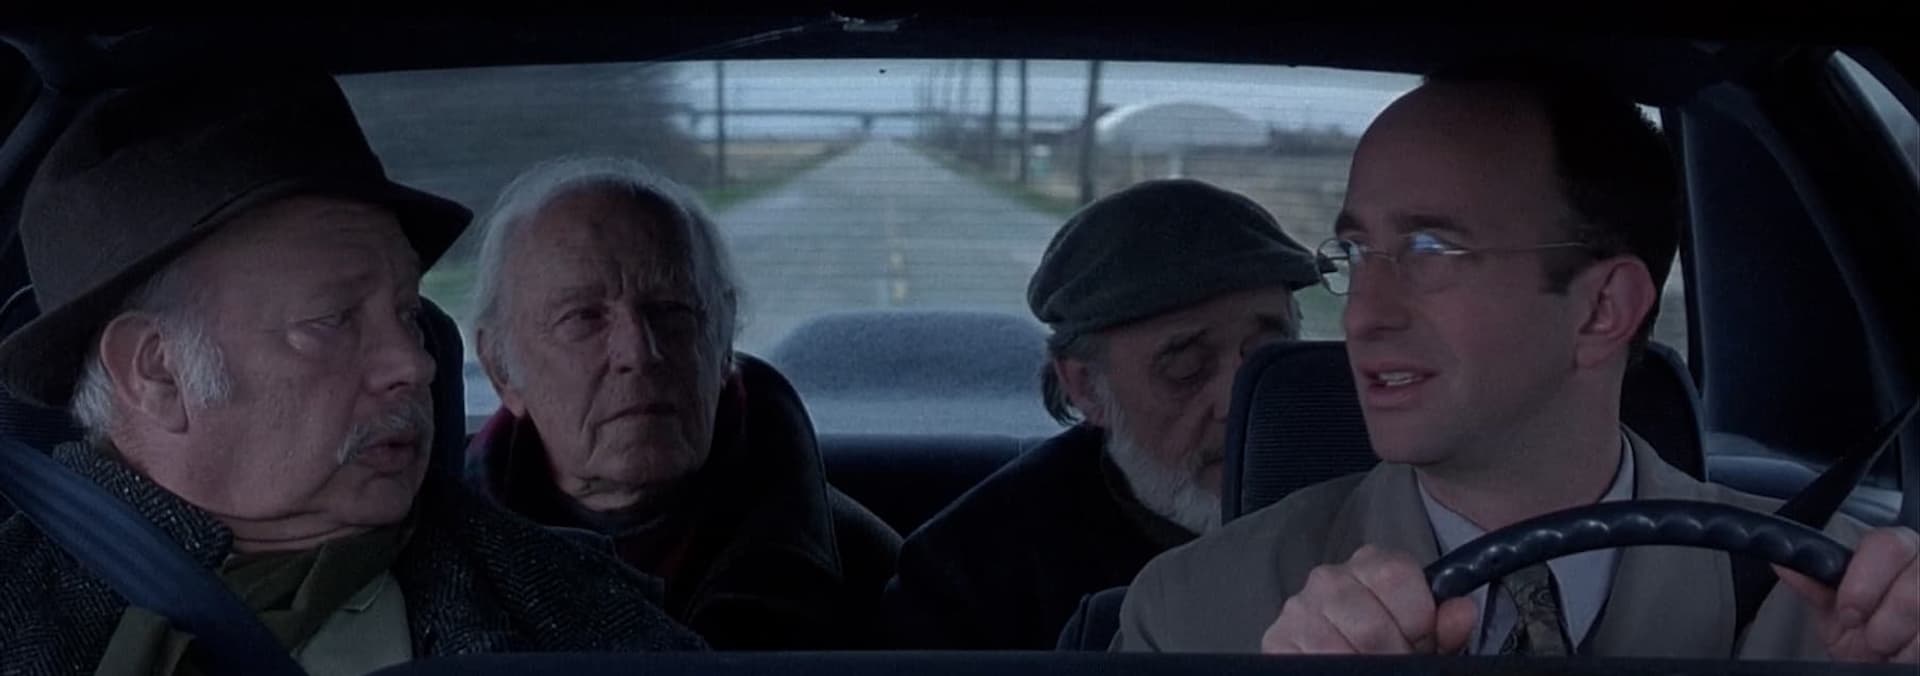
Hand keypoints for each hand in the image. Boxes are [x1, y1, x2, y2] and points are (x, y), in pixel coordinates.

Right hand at [1260, 545, 1478, 654]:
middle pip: (1371, 623)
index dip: (1419, 620)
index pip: (1397, 577)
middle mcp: (1328, 579)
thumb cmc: (1389, 645)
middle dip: (1391, 653)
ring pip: (1338, 647)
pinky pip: (1308, 660)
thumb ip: (1445, 626)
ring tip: (1367, 664)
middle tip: (1395, 660)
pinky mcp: (1276, 640)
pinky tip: (1340, 666)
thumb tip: (1461, 611)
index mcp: (1371, 566)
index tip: (1421, 640)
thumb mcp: (1424, 636)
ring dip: (1359, 664)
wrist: (1354, 653)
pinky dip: (1331, 667)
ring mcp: (1298, 609)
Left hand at [1775, 526, 1919, 662]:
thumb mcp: (1836, 609)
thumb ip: (1816, 584)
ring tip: (1889, 649)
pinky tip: (1904, 655)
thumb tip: (1786, 562)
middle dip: (1886, 623)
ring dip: (1903, 644)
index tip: (1848, 612)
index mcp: (1894, 550)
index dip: (1864, 583)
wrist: (1882, 660)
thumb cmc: (1861, 630)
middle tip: (1871, 638)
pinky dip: (1914, 654)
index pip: (1887, 545)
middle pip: (1914, 588)